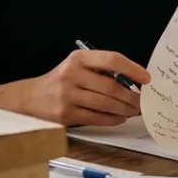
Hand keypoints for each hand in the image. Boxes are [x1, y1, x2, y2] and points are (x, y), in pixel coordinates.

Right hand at [0, 50, 149, 126]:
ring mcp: (67, 95)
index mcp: (78, 58)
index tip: (147, 78)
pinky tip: (119, 118)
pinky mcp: (65, 114)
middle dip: (132, 96)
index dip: (132, 69)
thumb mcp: (78, 66)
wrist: (31, 98)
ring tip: (134, 111)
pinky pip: (96, 118)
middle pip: (111, 86)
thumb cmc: (62, 80)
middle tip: (143, 102)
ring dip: (124, 109)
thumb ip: (101, 70)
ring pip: (105, 104)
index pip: (111, 59)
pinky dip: (112, 119)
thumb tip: (135, 83)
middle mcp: (72, 74)